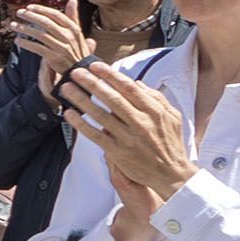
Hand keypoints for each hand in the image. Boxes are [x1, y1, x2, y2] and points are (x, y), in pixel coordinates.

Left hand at [7, 1, 89, 88]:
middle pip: (46, 23)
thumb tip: (72, 0)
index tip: (29, 7)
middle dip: (30, 16)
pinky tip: (17, 40)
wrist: (79, 71)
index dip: (41, 10)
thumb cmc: (77, 50)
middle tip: (19, 12)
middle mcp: (68, 37)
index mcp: (74, 29)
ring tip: (13, 25)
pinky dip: (26, 43)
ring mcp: (61, 48)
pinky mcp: (54, 58)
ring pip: (39, 35)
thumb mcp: (78, 34)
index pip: (56, 15)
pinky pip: (37, 48)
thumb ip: (73, 17)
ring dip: (24, 29)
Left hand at [58, 58, 192, 231]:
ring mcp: (128, 138)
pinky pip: (96, 136)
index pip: (129, 88)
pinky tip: (69, 114)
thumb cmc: (170, 143)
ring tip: (68, 88)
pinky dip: (81, 124)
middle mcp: (140, 123)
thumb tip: (136, 83)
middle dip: (92, 83)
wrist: (171, 174)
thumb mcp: (172, 116)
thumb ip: (156, 98)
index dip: (111, 76)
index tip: (96, 66)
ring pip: (101, 115)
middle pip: (112, 99)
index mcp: (154, 111)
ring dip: (82, 100)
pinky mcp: (118, 152)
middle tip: (76, 72)